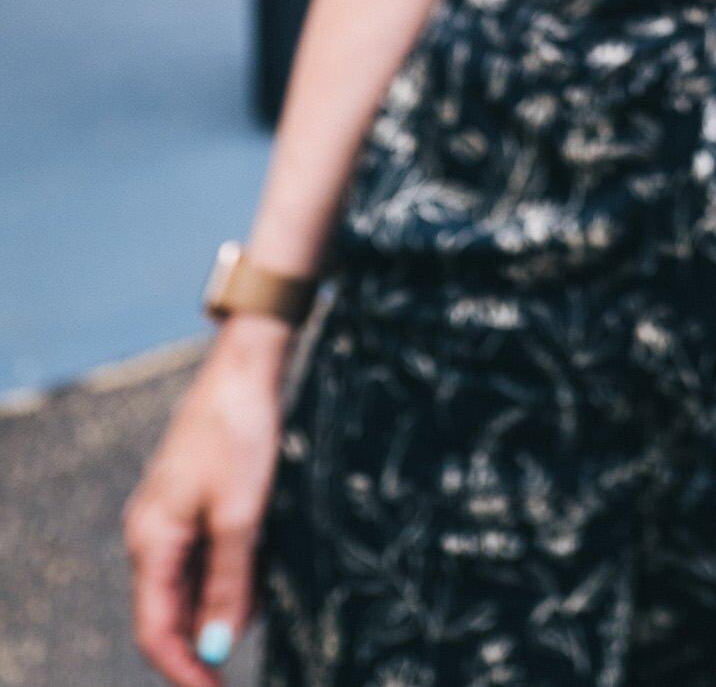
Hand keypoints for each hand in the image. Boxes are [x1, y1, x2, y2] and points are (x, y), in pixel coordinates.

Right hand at [123, 317, 290, 683]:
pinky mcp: (192, 502)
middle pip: (169, 613)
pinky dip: (225, 579)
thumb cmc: (240, 432)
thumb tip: (218, 648)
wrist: (246, 367)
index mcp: (151, 540)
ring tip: (255, 622)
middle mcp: (151, 534)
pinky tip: (253, 583)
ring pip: (187, 587)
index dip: (184, 670)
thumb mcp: (243, 514)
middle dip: (202, 645)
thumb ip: (229, 583)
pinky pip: (201, 558)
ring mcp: (170, 517)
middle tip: (237, 671)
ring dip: (217, 612)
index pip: (156, 629)